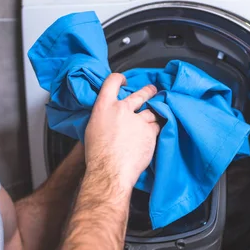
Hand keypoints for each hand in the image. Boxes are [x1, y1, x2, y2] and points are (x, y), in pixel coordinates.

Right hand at [84, 73, 159, 190]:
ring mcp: (138, 120)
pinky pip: (157, 126)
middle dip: (148, 91)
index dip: (120, 78)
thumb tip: (108, 118)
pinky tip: (155, 132)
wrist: (110, 170)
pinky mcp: (150, 132)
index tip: (124, 81)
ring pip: (151, 112)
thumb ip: (103, 118)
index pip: (112, 81)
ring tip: (157, 113)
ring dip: (154, 113)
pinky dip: (156, 129)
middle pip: (140, 94)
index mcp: (104, 107)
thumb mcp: (93, 129)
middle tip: (152, 90)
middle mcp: (122, 109)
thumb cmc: (98, 155)